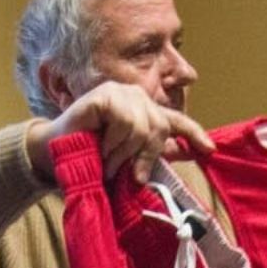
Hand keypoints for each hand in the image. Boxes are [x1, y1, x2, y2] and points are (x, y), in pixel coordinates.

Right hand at [26, 81, 214, 185]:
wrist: (56, 152)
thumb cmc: (90, 156)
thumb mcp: (126, 160)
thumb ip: (151, 155)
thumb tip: (183, 154)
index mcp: (146, 114)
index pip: (178, 121)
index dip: (195, 135)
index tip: (210, 151)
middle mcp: (137, 99)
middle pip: (159, 128)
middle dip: (145, 156)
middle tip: (130, 174)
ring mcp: (121, 92)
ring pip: (142, 127)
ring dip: (123, 152)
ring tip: (108, 160)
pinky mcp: (105, 93)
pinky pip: (124, 121)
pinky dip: (113, 140)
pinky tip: (100, 143)